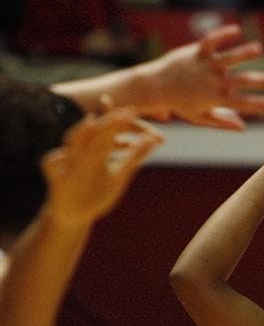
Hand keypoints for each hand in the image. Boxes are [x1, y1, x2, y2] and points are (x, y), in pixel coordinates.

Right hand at [42, 108, 162, 227]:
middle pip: (93, 134)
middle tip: (122, 113)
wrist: (76, 216)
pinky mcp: (56, 179)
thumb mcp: (118, 176)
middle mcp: (83, 153)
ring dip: (81, 133)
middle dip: (107, 123)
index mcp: (98, 152)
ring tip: (91, 122)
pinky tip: (62, 155)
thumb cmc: (98, 194)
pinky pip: (50, 166)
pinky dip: (54, 161)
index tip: (133, 110)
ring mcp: (69, 164)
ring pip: (72, 144)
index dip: (118, 121)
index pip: (109, 132)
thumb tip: (151, 140)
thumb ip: (133, 158)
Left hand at [143, 24, 263, 129]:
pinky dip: (222, 35)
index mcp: (215, 100)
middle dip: (258, 81)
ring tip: (258, 49)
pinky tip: (237, 30)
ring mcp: (205, 67)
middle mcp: (212, 82)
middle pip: (239, 82)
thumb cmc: (179, 103)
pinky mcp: (197, 52)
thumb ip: (222, 122)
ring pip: (227, 59)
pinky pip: (211, 42)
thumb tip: (243, 127)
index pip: (241, 104)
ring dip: (243, 53)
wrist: (155, 86)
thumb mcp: (200, 117)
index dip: (257, 105)